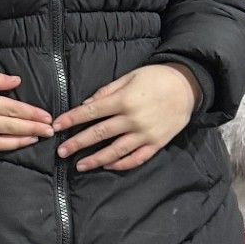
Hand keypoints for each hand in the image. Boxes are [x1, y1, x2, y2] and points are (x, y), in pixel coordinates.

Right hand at [0, 65, 53, 152]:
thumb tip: (17, 82)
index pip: (13, 109)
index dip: (32, 114)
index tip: (47, 117)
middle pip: (12, 126)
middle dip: (33, 128)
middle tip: (50, 130)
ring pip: (2, 141)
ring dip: (21, 140)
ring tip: (37, 138)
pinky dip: (4, 146)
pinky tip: (15, 144)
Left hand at [52, 65, 199, 171]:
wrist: (188, 87)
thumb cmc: (156, 78)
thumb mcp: (130, 77)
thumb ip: (107, 91)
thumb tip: (86, 104)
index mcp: (123, 100)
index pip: (91, 112)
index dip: (71, 120)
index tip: (56, 126)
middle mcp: (132, 119)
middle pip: (99, 134)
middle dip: (77, 143)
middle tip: (61, 152)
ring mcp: (144, 134)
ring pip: (115, 151)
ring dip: (95, 159)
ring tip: (79, 165)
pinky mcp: (156, 144)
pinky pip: (136, 158)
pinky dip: (121, 164)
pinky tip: (108, 166)